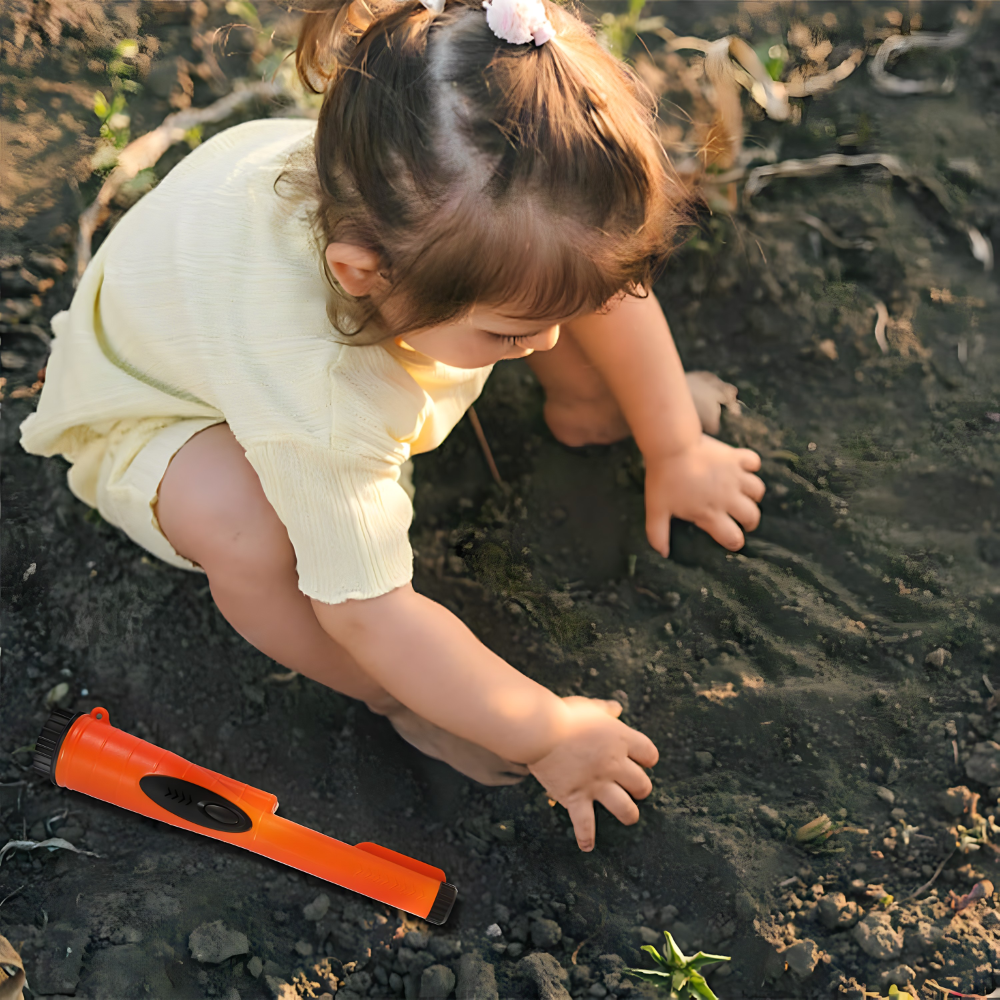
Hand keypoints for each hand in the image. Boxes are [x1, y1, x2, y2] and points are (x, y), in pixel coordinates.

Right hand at [527, 697, 657, 850]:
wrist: (540, 729)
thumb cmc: (562, 714)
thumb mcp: (588, 706)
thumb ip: (605, 710)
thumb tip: (616, 708)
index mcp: (620, 739)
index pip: (649, 754)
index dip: (648, 759)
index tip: (643, 761)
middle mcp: (613, 764)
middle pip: (642, 784)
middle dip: (640, 788)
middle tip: (633, 788)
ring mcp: (596, 783)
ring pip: (626, 809)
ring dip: (629, 814)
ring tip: (628, 814)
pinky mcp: (575, 797)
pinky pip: (585, 824)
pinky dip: (586, 837)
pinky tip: (587, 846)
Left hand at [644, 434, 764, 556]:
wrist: (671, 445)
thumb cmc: (663, 479)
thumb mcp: (656, 510)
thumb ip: (658, 534)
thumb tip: (662, 553)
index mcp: (711, 513)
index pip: (734, 538)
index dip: (734, 542)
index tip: (729, 538)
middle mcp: (728, 497)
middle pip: (752, 516)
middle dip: (749, 521)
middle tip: (739, 519)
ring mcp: (735, 476)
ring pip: (758, 490)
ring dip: (752, 496)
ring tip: (742, 496)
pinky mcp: (736, 457)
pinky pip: (754, 462)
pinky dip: (752, 466)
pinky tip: (741, 468)